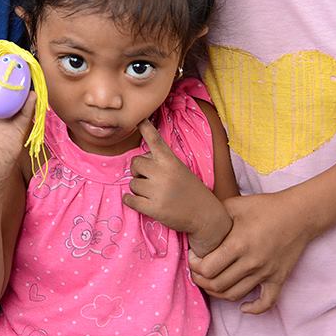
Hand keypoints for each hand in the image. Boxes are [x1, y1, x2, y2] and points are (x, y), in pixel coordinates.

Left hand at [123, 121, 230, 254]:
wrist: (206, 216)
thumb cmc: (191, 190)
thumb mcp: (180, 169)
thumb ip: (161, 162)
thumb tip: (139, 160)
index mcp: (171, 161)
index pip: (155, 140)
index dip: (145, 128)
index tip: (139, 119)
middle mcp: (163, 173)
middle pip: (135, 163)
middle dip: (139, 170)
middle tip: (150, 179)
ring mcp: (158, 191)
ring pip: (132, 183)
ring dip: (138, 189)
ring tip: (154, 194)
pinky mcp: (153, 208)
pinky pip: (129, 199)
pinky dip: (130, 201)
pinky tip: (138, 201)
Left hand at [189, 191, 314, 313]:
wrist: (299, 214)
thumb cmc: (264, 207)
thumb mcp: (234, 205)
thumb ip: (213, 215)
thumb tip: (194, 221)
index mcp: (238, 244)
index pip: (207, 268)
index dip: (194, 265)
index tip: (193, 257)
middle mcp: (251, 262)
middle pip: (217, 285)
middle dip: (200, 280)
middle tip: (196, 272)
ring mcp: (266, 273)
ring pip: (235, 295)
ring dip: (218, 293)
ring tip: (210, 283)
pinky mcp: (279, 279)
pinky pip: (266, 303)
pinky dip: (253, 309)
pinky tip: (242, 306)